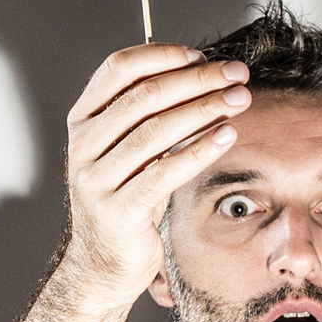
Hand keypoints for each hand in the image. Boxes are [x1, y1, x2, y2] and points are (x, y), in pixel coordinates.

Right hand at [57, 43, 248, 296]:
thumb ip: (149, 115)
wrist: (103, 265)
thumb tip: (202, 73)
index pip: (119, 69)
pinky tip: (226, 136)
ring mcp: (96, 179)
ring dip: (205, 109)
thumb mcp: (129, 151)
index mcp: (82, 120)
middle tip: (236, 74)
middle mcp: (83, 145)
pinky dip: (199, 151)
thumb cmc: (124, 200)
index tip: (203, 57)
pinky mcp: (118, 211)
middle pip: (144, 95)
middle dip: (198, 80)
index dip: (164, 56)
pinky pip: (164, 173)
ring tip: (239, 100)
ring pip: (157, 131)